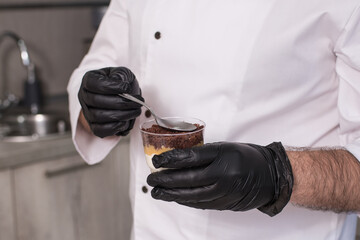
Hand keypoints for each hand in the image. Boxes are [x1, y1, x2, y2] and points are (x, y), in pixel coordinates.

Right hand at [78, 67, 142, 137]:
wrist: (118, 96)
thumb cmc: (120, 83)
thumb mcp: (122, 73)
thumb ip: (121, 75)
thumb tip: (121, 83)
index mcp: (89, 80)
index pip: (95, 84)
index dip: (111, 87)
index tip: (127, 88)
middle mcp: (84, 96)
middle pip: (96, 101)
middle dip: (120, 103)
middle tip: (137, 102)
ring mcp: (87, 112)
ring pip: (99, 116)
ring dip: (121, 115)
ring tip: (135, 111)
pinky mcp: (94, 126)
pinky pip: (100, 130)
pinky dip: (115, 127)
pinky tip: (126, 121)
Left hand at [147, 142, 292, 215]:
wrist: (270, 176)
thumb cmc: (246, 157)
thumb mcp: (225, 147)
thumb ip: (202, 153)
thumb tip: (178, 159)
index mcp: (223, 156)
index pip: (190, 158)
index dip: (170, 160)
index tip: (157, 160)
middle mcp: (223, 175)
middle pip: (187, 179)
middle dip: (165, 180)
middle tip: (152, 180)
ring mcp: (224, 192)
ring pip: (191, 195)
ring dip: (171, 194)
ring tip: (157, 192)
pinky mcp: (224, 203)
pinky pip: (200, 203)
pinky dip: (185, 201)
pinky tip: (175, 198)